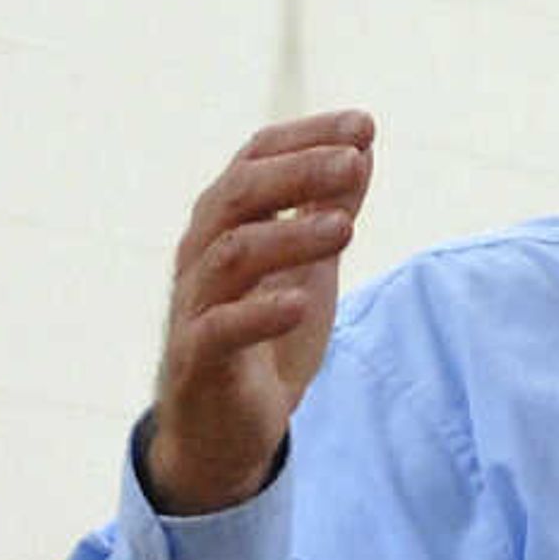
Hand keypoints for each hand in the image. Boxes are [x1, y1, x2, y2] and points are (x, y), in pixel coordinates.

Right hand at [143, 110, 376, 513]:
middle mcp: (200, 255)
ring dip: (290, 236)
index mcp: (225, 224)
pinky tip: (300, 303)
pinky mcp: (196, 361)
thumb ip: (328, 211)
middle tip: (355, 162)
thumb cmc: (265, 343)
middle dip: (298, 172)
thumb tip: (362, 151)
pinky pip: (219, 329)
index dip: (307, 137)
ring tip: (345, 228)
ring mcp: (194, 306)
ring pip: (230, 255)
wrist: (226, 434)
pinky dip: (260, 313)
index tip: (364, 125)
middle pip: (238, 195)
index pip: (255, 159)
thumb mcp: (310, 269)